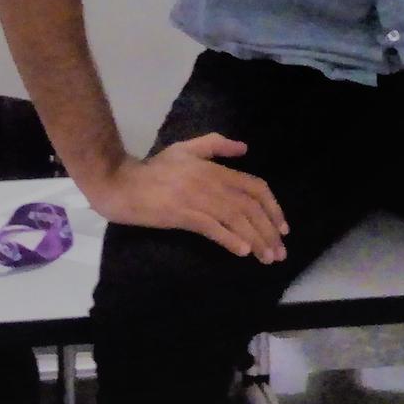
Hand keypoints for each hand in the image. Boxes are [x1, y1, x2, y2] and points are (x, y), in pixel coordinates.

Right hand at [83, 134, 289, 262]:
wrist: (121, 182)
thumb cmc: (153, 169)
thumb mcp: (185, 149)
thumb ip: (215, 145)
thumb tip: (244, 148)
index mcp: (214, 168)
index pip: (254, 187)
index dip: (273, 208)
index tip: (282, 228)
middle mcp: (210, 182)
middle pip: (250, 207)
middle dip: (269, 231)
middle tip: (279, 253)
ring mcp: (196, 198)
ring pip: (235, 219)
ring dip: (255, 240)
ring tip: (266, 258)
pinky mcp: (181, 214)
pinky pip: (212, 228)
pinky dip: (230, 239)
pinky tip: (241, 252)